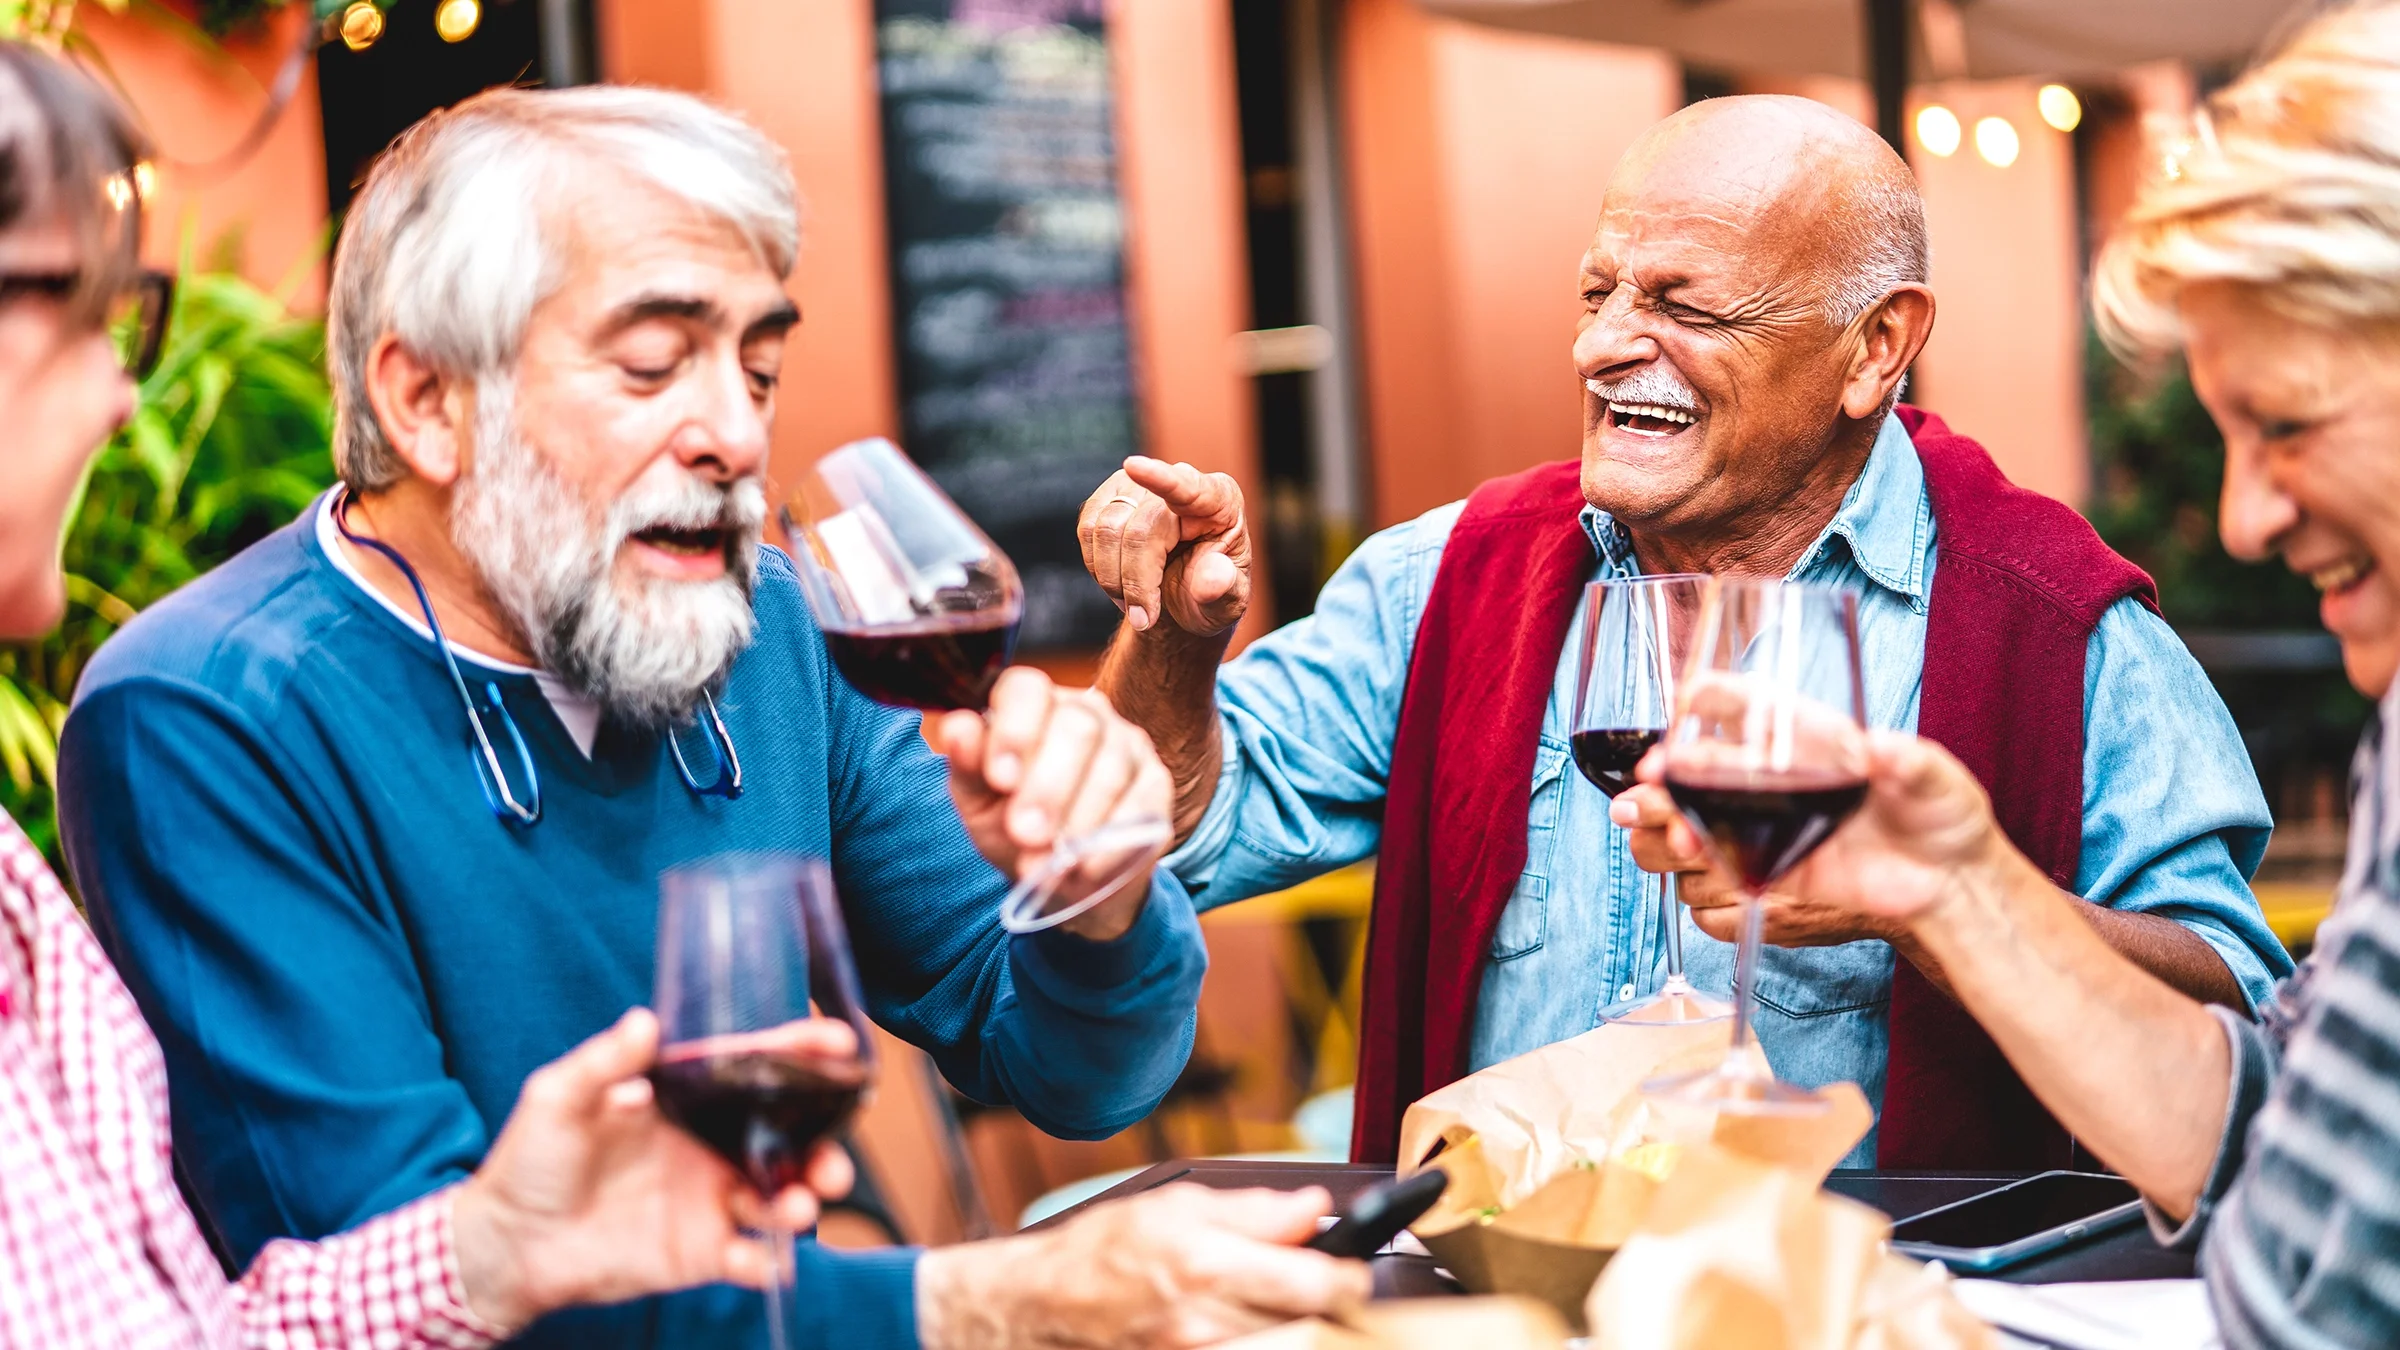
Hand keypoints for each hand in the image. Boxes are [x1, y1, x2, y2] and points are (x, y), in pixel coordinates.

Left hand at [450, 1009, 854, 1332]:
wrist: (509, 1244)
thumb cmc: (531, 1161)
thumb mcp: (559, 1098)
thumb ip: (604, 1062)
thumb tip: (645, 1021)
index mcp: (688, 1099)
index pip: (754, 1067)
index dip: (799, 1052)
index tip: (836, 1043)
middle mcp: (712, 1145)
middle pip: (789, 1136)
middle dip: (824, 1143)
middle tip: (832, 1159)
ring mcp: (711, 1199)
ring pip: (781, 1195)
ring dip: (803, 1200)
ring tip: (799, 1205)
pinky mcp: (702, 1252)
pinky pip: (749, 1257)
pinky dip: (767, 1261)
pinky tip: (766, 1261)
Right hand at [917, 1184, 1370, 1349]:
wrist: (1042, 1309)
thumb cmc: (1103, 1252)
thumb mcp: (1177, 1205)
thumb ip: (1256, 1211)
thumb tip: (1314, 1208)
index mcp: (1210, 1267)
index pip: (1321, 1285)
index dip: (1350, 1276)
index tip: (1353, 1269)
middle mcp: (1210, 1325)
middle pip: (1313, 1326)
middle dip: (1325, 1307)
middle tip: (1319, 1289)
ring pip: (1286, 1346)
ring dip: (1292, 1328)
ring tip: (1276, 1307)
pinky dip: (1259, 1339)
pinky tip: (1244, 1325)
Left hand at [925, 666, 1172, 940]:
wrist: (1064, 878)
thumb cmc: (1014, 828)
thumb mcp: (979, 802)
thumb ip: (967, 766)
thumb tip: (957, 728)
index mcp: (1033, 704)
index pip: (1027, 689)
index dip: (1014, 731)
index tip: (1000, 779)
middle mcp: (1085, 712)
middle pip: (1076, 727)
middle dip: (1048, 787)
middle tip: (1025, 833)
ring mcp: (1127, 743)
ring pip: (1111, 766)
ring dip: (1078, 820)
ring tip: (1049, 863)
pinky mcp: (1156, 782)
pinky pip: (1142, 804)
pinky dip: (1111, 842)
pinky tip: (1085, 868)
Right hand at [1077, 456, 1250, 635]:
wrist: (1184, 598)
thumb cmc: (1211, 596)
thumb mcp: (1227, 605)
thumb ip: (1224, 592)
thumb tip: (1211, 579)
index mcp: (1220, 501)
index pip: (1189, 487)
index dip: (1160, 479)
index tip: (1133, 467)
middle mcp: (1179, 482)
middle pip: (1139, 531)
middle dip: (1136, 583)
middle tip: (1144, 619)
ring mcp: (1139, 485)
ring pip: (1104, 530)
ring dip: (1113, 579)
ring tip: (1135, 602)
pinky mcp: (1110, 497)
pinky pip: (1087, 530)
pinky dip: (1098, 567)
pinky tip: (1120, 582)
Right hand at [1621, 730, 2010, 943]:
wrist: (1952, 885)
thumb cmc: (1945, 815)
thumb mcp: (1934, 776)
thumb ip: (1907, 761)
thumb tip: (1880, 750)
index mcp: (1813, 737)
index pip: (1752, 704)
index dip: (1714, 696)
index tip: (1685, 699)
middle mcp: (1782, 775)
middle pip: (1710, 759)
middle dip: (1671, 763)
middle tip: (1653, 773)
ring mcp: (1773, 820)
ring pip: (1704, 808)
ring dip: (1671, 809)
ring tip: (1656, 818)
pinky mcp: (1775, 865)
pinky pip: (1723, 856)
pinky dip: (1696, 851)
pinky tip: (1686, 850)